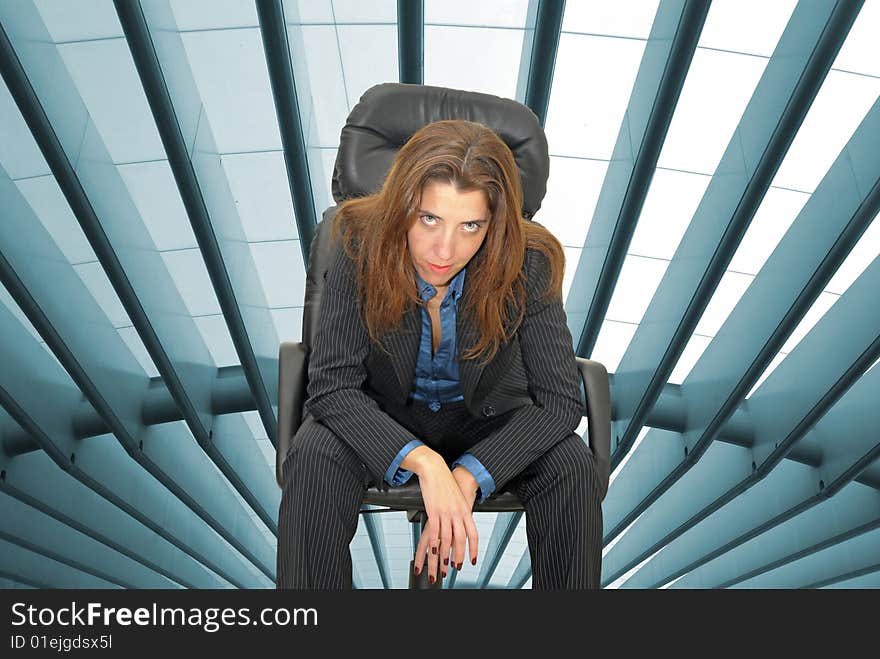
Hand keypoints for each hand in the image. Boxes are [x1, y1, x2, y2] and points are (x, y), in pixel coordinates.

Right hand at [404, 448, 478, 583]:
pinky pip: (434, 531)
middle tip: (454, 568)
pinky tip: (432, 552)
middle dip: (457, 557)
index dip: (473, 549)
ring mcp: (446, 513)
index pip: (473, 534)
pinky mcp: (433, 511)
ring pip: (446, 540)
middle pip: (460, 540)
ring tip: (442, 567)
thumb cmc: (446, 483)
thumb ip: (460, 513)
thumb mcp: (457, 499)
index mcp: (465, 510)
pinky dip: (434, 544)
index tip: (472, 561)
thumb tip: (459, 525)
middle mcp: (457, 513)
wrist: (436, 469)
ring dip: (444, 556)